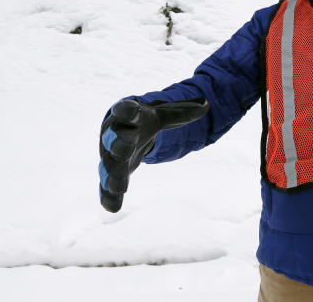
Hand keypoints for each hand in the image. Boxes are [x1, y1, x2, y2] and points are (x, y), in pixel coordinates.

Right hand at [98, 97, 208, 212]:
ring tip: (119, 187)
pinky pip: (105, 188)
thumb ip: (182, 112)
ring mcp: (110, 156)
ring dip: (112, 176)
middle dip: (119, 143)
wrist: (122, 132)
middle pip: (114, 139)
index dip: (126, 110)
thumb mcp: (161, 115)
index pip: (125, 111)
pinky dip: (108, 198)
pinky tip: (112, 208)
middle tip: (126, 148)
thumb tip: (206, 105)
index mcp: (126, 117)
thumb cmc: (143, 122)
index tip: (130, 110)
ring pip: (108, 166)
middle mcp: (114, 136)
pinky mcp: (110, 175)